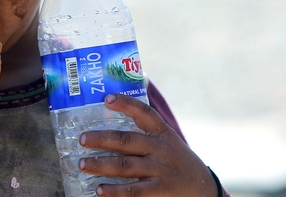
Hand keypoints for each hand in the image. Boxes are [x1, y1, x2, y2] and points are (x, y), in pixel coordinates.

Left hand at [79, 94, 216, 196]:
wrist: (204, 188)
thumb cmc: (176, 162)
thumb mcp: (168, 142)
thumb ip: (146, 133)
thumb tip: (112, 123)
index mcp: (162, 133)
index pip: (144, 113)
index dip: (126, 104)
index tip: (107, 98)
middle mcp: (160, 150)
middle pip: (127, 141)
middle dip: (102, 139)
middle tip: (82, 139)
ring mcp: (160, 171)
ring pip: (125, 166)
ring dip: (101, 164)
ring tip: (83, 164)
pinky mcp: (159, 191)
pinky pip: (133, 191)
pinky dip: (115, 191)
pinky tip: (99, 190)